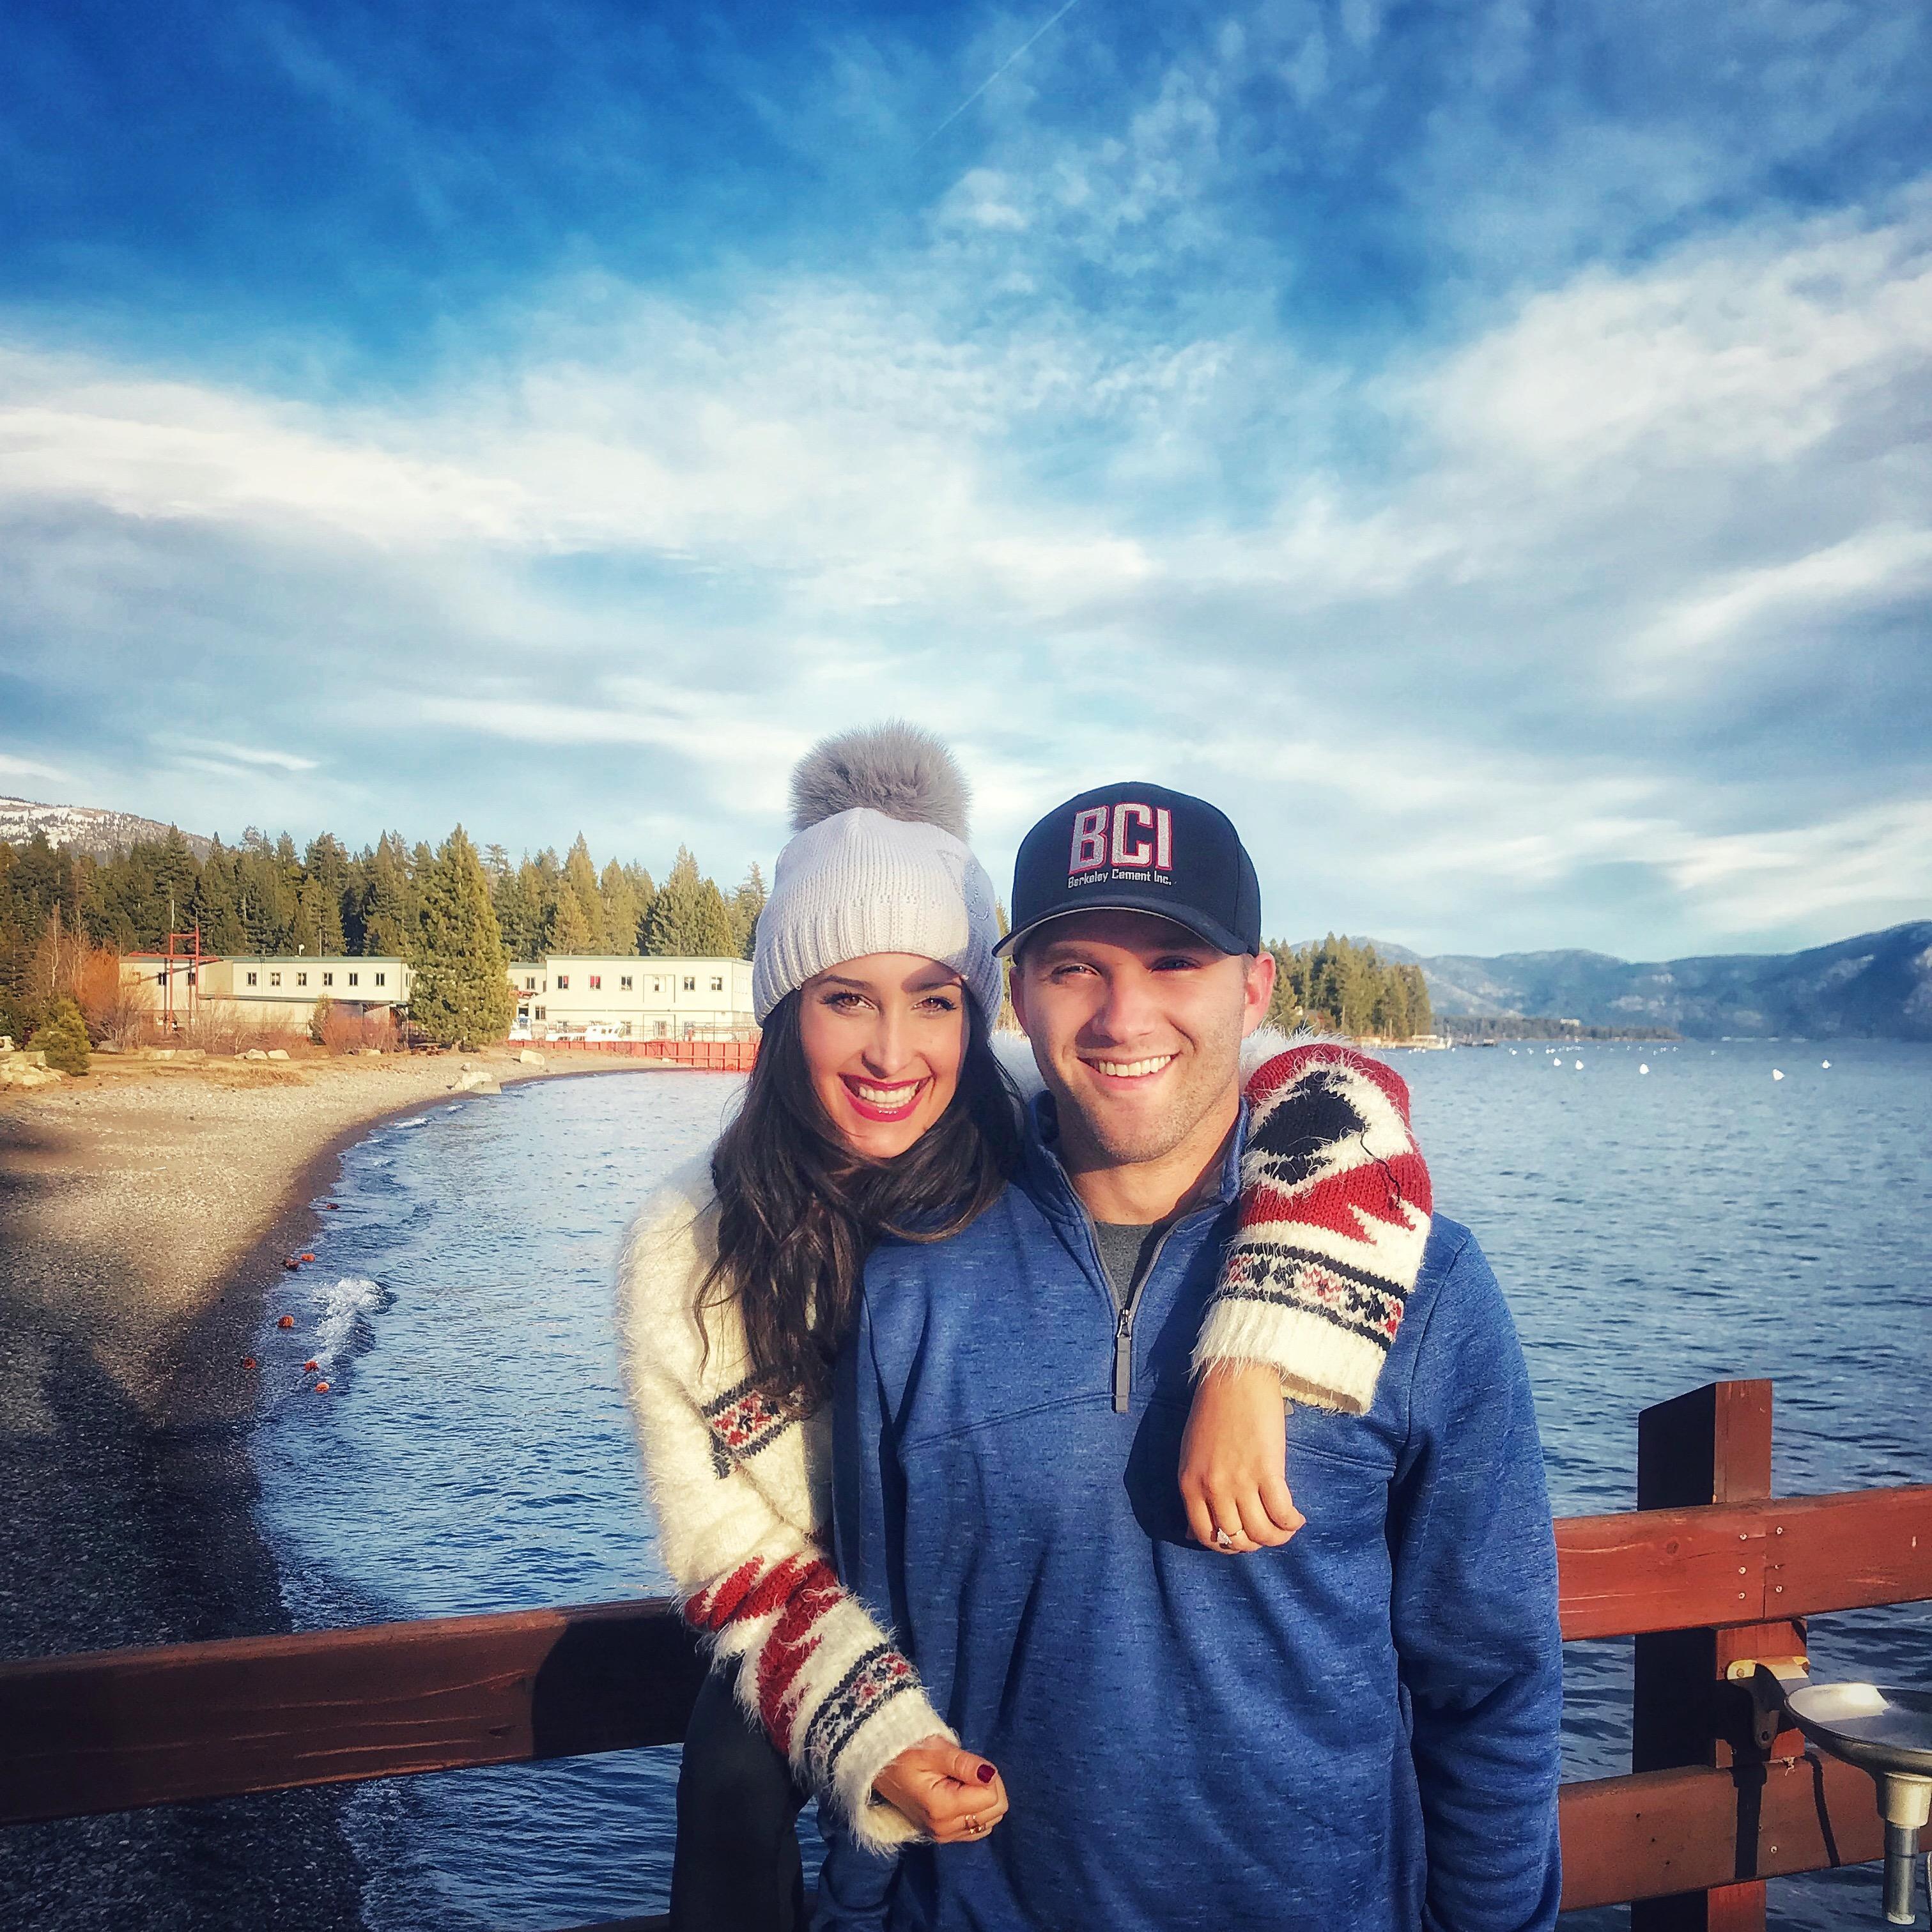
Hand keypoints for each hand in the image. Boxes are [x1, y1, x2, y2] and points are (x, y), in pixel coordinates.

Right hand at [873, 1737, 1008, 1844]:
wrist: (880, 1767)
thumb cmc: (907, 1752)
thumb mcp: (935, 1750)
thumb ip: (964, 1764)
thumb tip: (991, 1776)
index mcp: (942, 1808)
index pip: (992, 1798)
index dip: (988, 1776)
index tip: (968, 1764)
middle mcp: (944, 1829)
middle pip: (995, 1812)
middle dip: (988, 1787)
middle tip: (965, 1771)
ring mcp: (943, 1836)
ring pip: (989, 1821)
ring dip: (982, 1799)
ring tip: (959, 1782)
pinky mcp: (943, 1836)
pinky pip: (977, 1828)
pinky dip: (976, 1811)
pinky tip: (959, 1795)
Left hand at [1179, 1363, 1305, 1553]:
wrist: (1235, 1378)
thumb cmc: (1213, 1412)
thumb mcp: (1191, 1456)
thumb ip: (1194, 1493)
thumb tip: (1193, 1533)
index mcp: (1189, 1484)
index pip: (1205, 1536)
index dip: (1227, 1546)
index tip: (1241, 1540)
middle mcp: (1212, 1487)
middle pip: (1237, 1538)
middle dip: (1255, 1543)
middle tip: (1266, 1532)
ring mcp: (1240, 1480)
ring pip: (1261, 1532)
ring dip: (1277, 1537)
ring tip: (1285, 1527)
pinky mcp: (1267, 1470)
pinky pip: (1281, 1513)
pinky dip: (1291, 1523)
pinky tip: (1296, 1518)